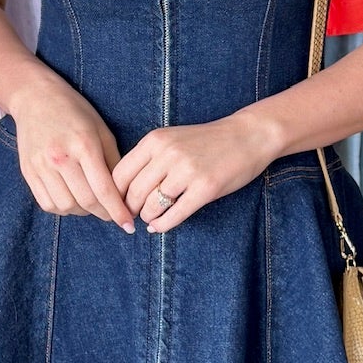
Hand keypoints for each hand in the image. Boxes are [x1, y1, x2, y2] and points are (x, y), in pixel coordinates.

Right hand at [6, 78, 135, 227]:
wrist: (35, 98)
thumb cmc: (74, 112)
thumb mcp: (101, 130)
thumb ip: (113, 162)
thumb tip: (124, 193)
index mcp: (83, 145)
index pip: (104, 190)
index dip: (118, 212)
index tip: (129, 226)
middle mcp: (60, 158)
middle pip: (86, 202)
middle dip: (104, 214)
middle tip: (113, 214)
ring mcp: (41, 167)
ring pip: (66, 207)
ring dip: (83, 212)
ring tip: (91, 203)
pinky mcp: (28, 172)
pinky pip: (48, 204)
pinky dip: (63, 208)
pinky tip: (72, 199)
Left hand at [112, 112, 282, 232]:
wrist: (248, 136)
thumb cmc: (207, 141)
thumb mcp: (172, 139)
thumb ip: (148, 159)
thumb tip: (123, 190)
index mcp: (155, 140)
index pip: (119, 174)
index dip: (114, 195)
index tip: (117, 205)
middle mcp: (168, 154)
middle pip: (133, 193)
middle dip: (129, 210)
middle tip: (131, 217)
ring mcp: (187, 171)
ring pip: (151, 206)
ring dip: (146, 217)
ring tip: (150, 219)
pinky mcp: (205, 188)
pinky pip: (174, 214)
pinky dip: (162, 225)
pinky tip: (159, 227)